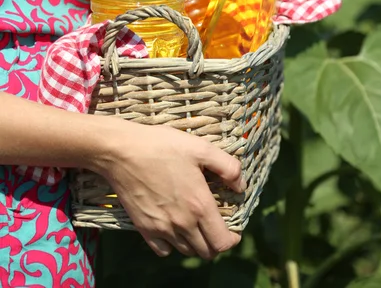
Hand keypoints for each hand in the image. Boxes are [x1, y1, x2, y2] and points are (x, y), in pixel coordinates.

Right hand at [97, 120, 245, 259]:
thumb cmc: (162, 146)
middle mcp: (182, 223)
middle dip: (215, 243)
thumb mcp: (201, 148)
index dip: (232, 240)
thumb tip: (241, 186)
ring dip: (196, 243)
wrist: (122, 150)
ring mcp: (161, 228)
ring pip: (186, 251)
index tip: (234, 231)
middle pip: (206, 251)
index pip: (222, 242)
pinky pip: (163, 249)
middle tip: (215, 226)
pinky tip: (173, 227)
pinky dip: (172, 245)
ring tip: (196, 226)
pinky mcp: (143, 227)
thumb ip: (227, 167)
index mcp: (199, 205)